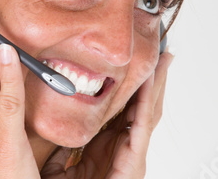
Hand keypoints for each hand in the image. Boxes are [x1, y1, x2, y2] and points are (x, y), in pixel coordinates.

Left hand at [41, 50, 173, 178]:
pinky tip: (149, 81)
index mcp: (107, 149)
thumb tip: (55, 122)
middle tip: (160, 52)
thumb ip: (62, 145)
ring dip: (156, 84)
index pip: (125, 110)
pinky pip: (142, 126)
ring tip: (163, 59)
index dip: (132, 86)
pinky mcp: (133, 165)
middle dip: (152, 80)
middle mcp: (125, 151)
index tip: (136, 63)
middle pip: (143, 107)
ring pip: (149, 112)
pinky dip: (147, 101)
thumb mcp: (57, 165)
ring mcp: (132, 158)